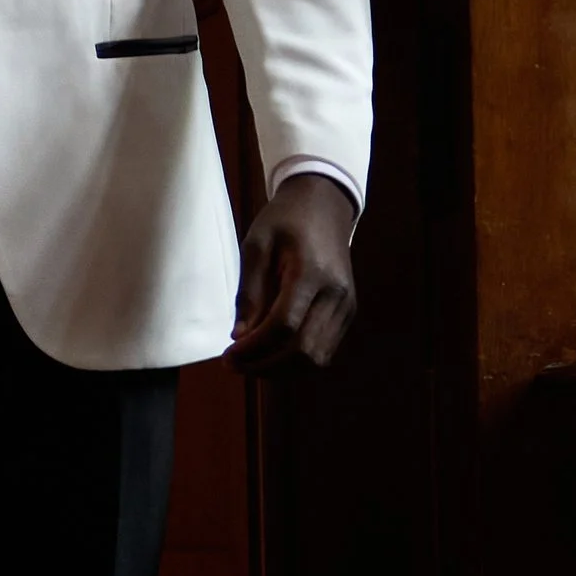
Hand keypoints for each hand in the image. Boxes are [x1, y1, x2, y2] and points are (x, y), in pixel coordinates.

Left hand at [229, 174, 358, 371]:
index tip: (227, 355)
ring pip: (317, 359)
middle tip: (234, 364)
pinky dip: (296, 361)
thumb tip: (239, 337)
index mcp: (312, 273)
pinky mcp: (348, 313)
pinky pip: (324, 351)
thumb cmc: (285, 220)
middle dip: (265, 366)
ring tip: (250, 362)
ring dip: (281, 369)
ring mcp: (347, 306)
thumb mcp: (256, 246)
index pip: (285, 326)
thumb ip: (248, 292)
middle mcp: (336, 294)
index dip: (254, 349)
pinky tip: (270, 353)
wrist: (325, 206)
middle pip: (304, 351)